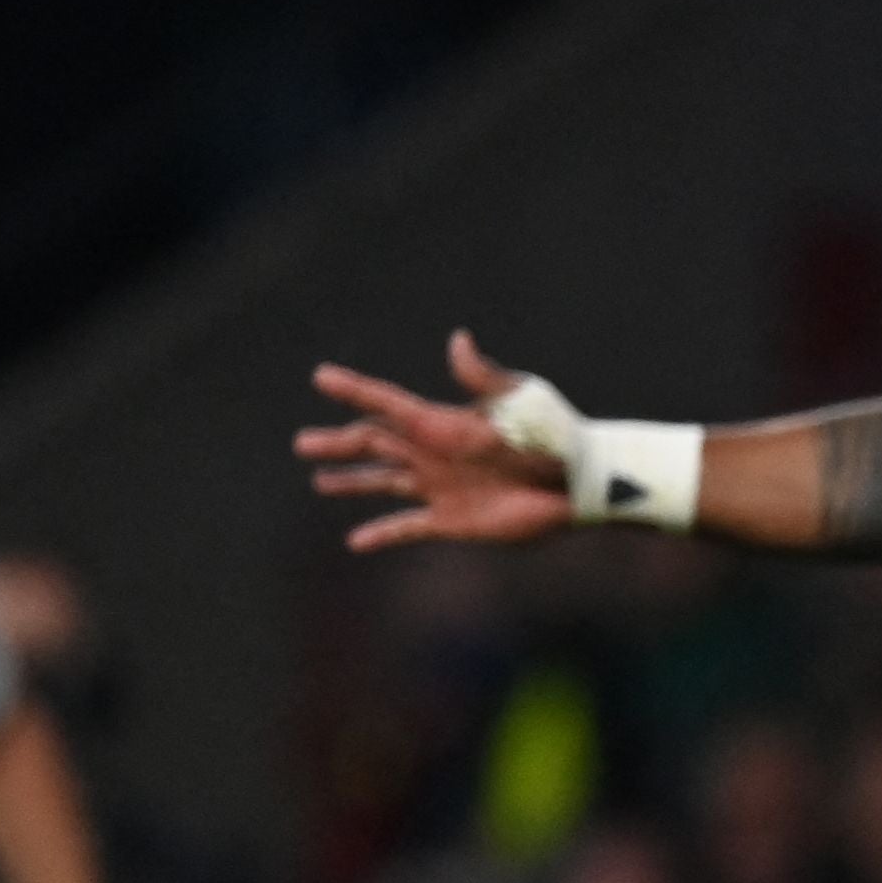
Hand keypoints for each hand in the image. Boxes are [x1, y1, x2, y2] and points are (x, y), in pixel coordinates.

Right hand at [297, 332, 570, 552]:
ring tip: (319, 482)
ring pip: (384, 484)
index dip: (354, 391)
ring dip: (351, 483)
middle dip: (338, 443)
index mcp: (441, 423)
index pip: (387, 404)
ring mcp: (442, 488)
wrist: (580, 484)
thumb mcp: (520, 402)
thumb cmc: (555, 436)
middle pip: (373, 445)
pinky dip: (383, 535)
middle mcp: (434, 454)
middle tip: (301, 443)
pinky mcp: (455, 521)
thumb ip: (484, 377)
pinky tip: (356, 541)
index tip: (321, 377)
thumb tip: (458, 341)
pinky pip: (409, 528)